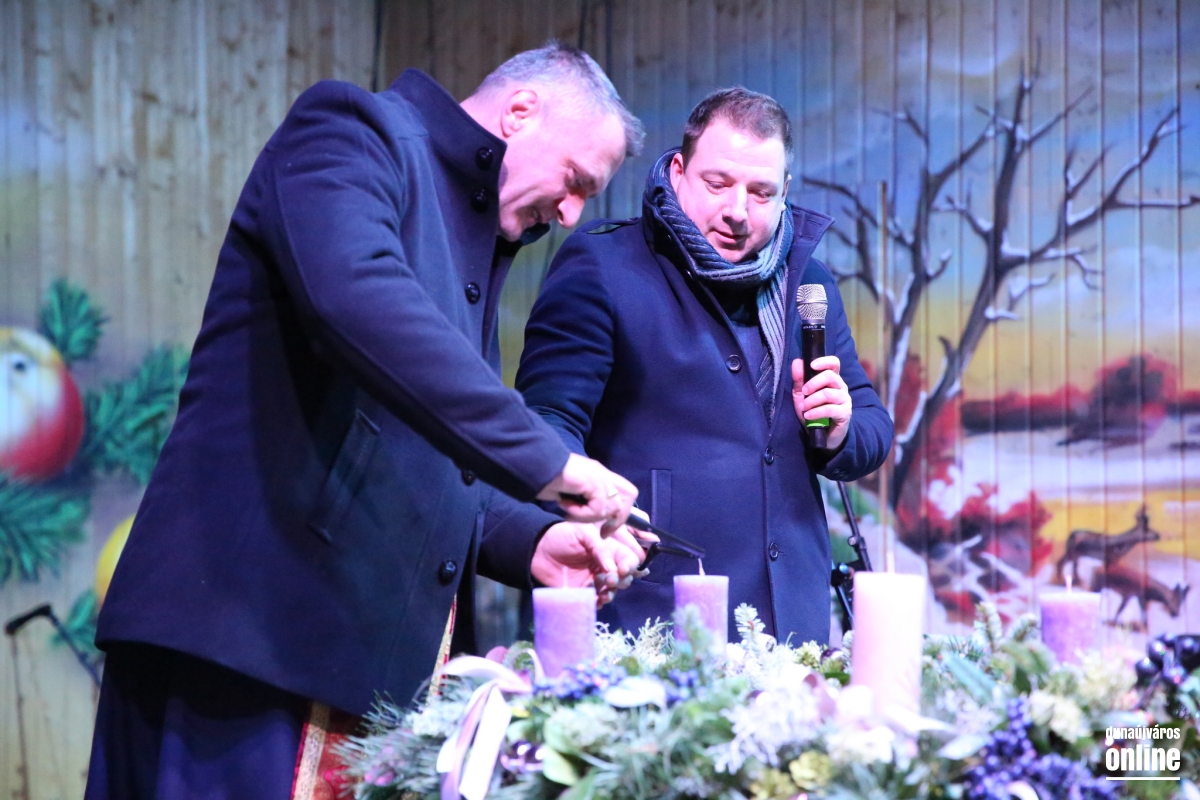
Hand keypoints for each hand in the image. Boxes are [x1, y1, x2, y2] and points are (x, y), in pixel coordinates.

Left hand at [532, 521, 649, 605]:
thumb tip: (612, 567)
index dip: (630, 565)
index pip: (629, 558)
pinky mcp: (584, 592)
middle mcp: (605, 566)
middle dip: (621, 580)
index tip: (622, 570)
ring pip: (613, 591)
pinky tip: (596, 601)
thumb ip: (600, 547)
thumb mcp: (582, 533)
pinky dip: (599, 602)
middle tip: (609, 580)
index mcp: (608, 549)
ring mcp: (595, 580)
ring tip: (603, 593)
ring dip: (611, 593)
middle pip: (625, 577)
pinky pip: (597, 600)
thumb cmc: (561, 536)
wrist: (537, 550)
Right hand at [537, 452, 637, 525]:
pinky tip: (564, 503)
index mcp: (599, 474)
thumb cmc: (546, 478)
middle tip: (601, 531)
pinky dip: (580, 513)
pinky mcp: (593, 481)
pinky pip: (597, 507)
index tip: (605, 530)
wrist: (534, 463)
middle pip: (630, 495)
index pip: (626, 491)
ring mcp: (599, 475)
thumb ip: (586, 501)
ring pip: (613, 507)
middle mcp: (602, 473)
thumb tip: (597, 516)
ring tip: (570, 509)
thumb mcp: (572, 493)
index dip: (621, 512)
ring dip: (591, 516)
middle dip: (618, 517)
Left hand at [791, 356, 851, 450]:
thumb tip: (797, 362)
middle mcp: (841, 387)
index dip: (824, 361)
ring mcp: (844, 400)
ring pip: (829, 393)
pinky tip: (808, 416)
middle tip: (804, 392)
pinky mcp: (845, 414)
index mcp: (832, 380)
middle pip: (830, 376)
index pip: (834, 363)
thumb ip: (799, 379)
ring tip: (804, 407)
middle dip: (813, 383)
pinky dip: (816, 412)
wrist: (822, 435)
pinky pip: (830, 409)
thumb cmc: (813, 412)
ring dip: (812, 400)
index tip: (811, 365)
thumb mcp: (802, 396)